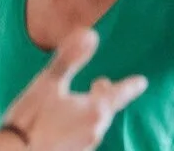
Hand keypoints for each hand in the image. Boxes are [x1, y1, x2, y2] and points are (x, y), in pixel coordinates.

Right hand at [1, 30, 147, 150]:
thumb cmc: (32, 117)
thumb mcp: (49, 82)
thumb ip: (70, 58)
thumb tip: (90, 33)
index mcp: (94, 110)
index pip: (119, 94)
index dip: (130, 86)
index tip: (142, 81)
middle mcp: (95, 130)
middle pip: (106, 110)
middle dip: (106, 97)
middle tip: (105, 85)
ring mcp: (85, 145)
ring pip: (95, 124)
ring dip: (92, 111)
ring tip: (85, 104)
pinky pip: (83, 135)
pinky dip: (80, 125)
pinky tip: (67, 124)